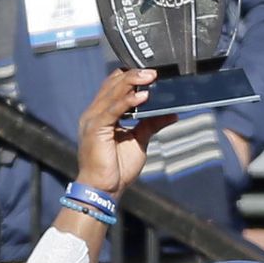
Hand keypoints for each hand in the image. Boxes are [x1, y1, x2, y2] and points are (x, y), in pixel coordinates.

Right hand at [75, 69, 175, 198]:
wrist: (104, 190)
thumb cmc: (116, 169)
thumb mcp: (139, 141)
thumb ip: (150, 124)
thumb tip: (171, 113)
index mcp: (102, 114)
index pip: (114, 86)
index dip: (131, 77)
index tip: (152, 74)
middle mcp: (94, 113)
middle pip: (113, 84)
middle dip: (134, 75)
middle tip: (154, 72)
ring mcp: (93, 119)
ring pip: (113, 92)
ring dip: (133, 82)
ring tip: (151, 77)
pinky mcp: (95, 128)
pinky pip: (114, 109)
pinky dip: (129, 101)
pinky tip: (144, 96)